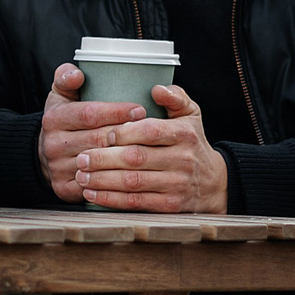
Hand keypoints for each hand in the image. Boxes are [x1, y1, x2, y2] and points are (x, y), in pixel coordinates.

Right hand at [38, 63, 144, 202]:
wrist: (41, 154)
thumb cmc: (62, 120)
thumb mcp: (59, 95)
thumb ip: (66, 77)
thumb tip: (77, 73)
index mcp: (54, 119)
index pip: (89, 114)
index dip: (116, 112)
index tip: (140, 109)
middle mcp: (53, 144)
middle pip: (97, 139)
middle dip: (126, 134)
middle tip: (151, 130)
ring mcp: (57, 168)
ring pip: (98, 164)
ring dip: (124, 157)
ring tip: (146, 149)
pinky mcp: (64, 188)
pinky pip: (94, 185)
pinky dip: (114, 179)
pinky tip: (132, 171)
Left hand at [73, 84, 228, 213]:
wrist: (213, 183)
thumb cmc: (192, 143)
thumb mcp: (191, 115)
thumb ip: (175, 97)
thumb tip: (156, 88)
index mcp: (184, 134)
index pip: (149, 131)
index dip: (123, 133)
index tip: (103, 134)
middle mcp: (182, 160)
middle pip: (136, 159)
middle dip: (104, 159)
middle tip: (81, 157)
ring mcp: (176, 185)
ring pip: (133, 182)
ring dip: (103, 180)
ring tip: (81, 175)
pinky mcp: (169, 205)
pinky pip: (136, 203)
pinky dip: (111, 199)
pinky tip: (92, 193)